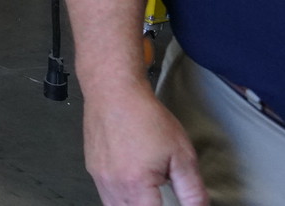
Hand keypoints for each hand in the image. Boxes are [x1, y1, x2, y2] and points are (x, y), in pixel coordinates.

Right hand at [82, 82, 206, 205]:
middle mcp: (113, 185)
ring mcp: (99, 177)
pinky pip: (106, 195)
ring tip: (148, 197)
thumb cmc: (143, 115)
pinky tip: (133, 187)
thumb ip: (192, 190)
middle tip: (160, 200)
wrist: (113, 90)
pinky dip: (120, 199)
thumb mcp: (182, 154)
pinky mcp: (92, 168)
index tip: (172, 204)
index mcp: (136, 185)